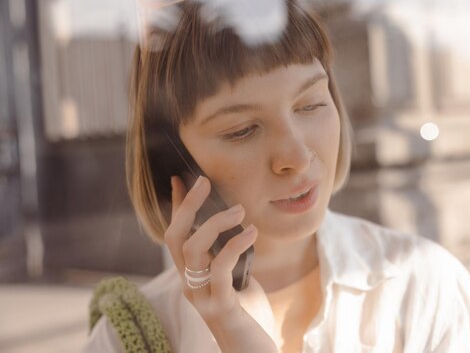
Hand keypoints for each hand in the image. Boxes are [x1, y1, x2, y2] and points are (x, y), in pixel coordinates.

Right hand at [164, 175, 276, 352]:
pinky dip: (234, 245)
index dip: (179, 206)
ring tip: (240, 211)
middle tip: (206, 182)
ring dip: (215, 223)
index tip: (186, 178)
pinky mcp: (220, 305)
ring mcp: (202, 296)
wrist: (252, 352)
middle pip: (174, 237)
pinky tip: (252, 233)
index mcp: (192, 276)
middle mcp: (189, 285)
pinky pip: (219, 268)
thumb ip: (228, 253)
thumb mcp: (236, 277)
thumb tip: (231, 223)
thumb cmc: (247, 313)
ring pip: (192, 249)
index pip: (175, 235)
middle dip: (187, 205)